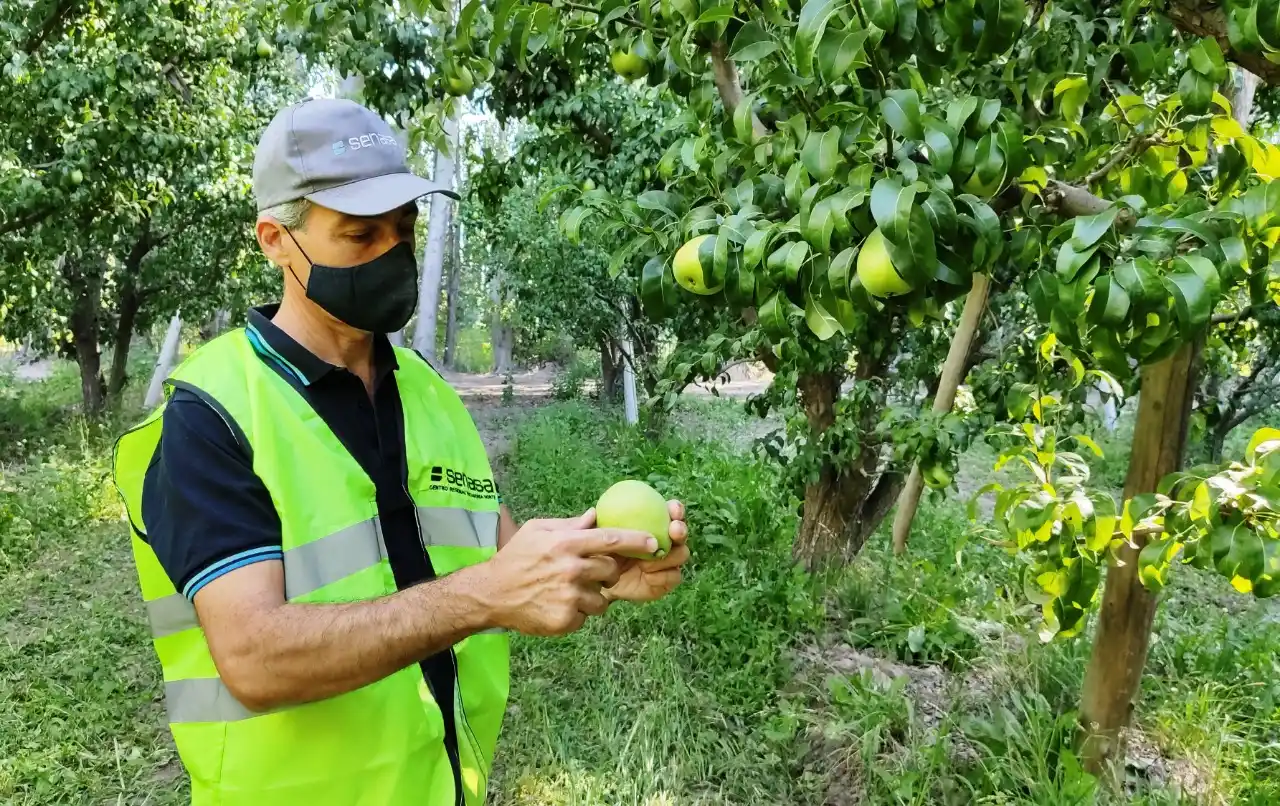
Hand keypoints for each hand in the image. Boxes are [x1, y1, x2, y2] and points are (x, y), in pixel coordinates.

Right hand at [477, 510, 656, 636]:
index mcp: (566, 544)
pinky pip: (586, 616)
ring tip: (566, 591)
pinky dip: (577, 612)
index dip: (636, 541)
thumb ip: (569, 524)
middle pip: (610, 570)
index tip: (655, 543)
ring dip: (591, 596)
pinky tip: (556, 604)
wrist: (492, 594)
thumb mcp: (538, 530)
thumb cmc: (516, 558)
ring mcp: (569, 596)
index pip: (611, 540)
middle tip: (589, 573)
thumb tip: (595, 515)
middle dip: (606, 572)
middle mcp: (571, 569)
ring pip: (601, 598)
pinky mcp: (565, 620)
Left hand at [602, 500, 689, 602]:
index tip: (672, 510)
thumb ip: (596, 526)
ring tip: (646, 562)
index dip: (675, 509)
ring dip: (668, 556)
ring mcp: (668, 561)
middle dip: (680, 530)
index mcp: (653, 523)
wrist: (602, 582)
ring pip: (681, 554)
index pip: (671, 512)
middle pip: (681, 533)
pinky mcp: (667, 580)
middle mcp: (664, 540)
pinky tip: (648, 575)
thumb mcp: (596, 538)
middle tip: (673, 531)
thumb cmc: (601, 553)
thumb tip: (593, 512)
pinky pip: (674, 576)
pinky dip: (662, 575)